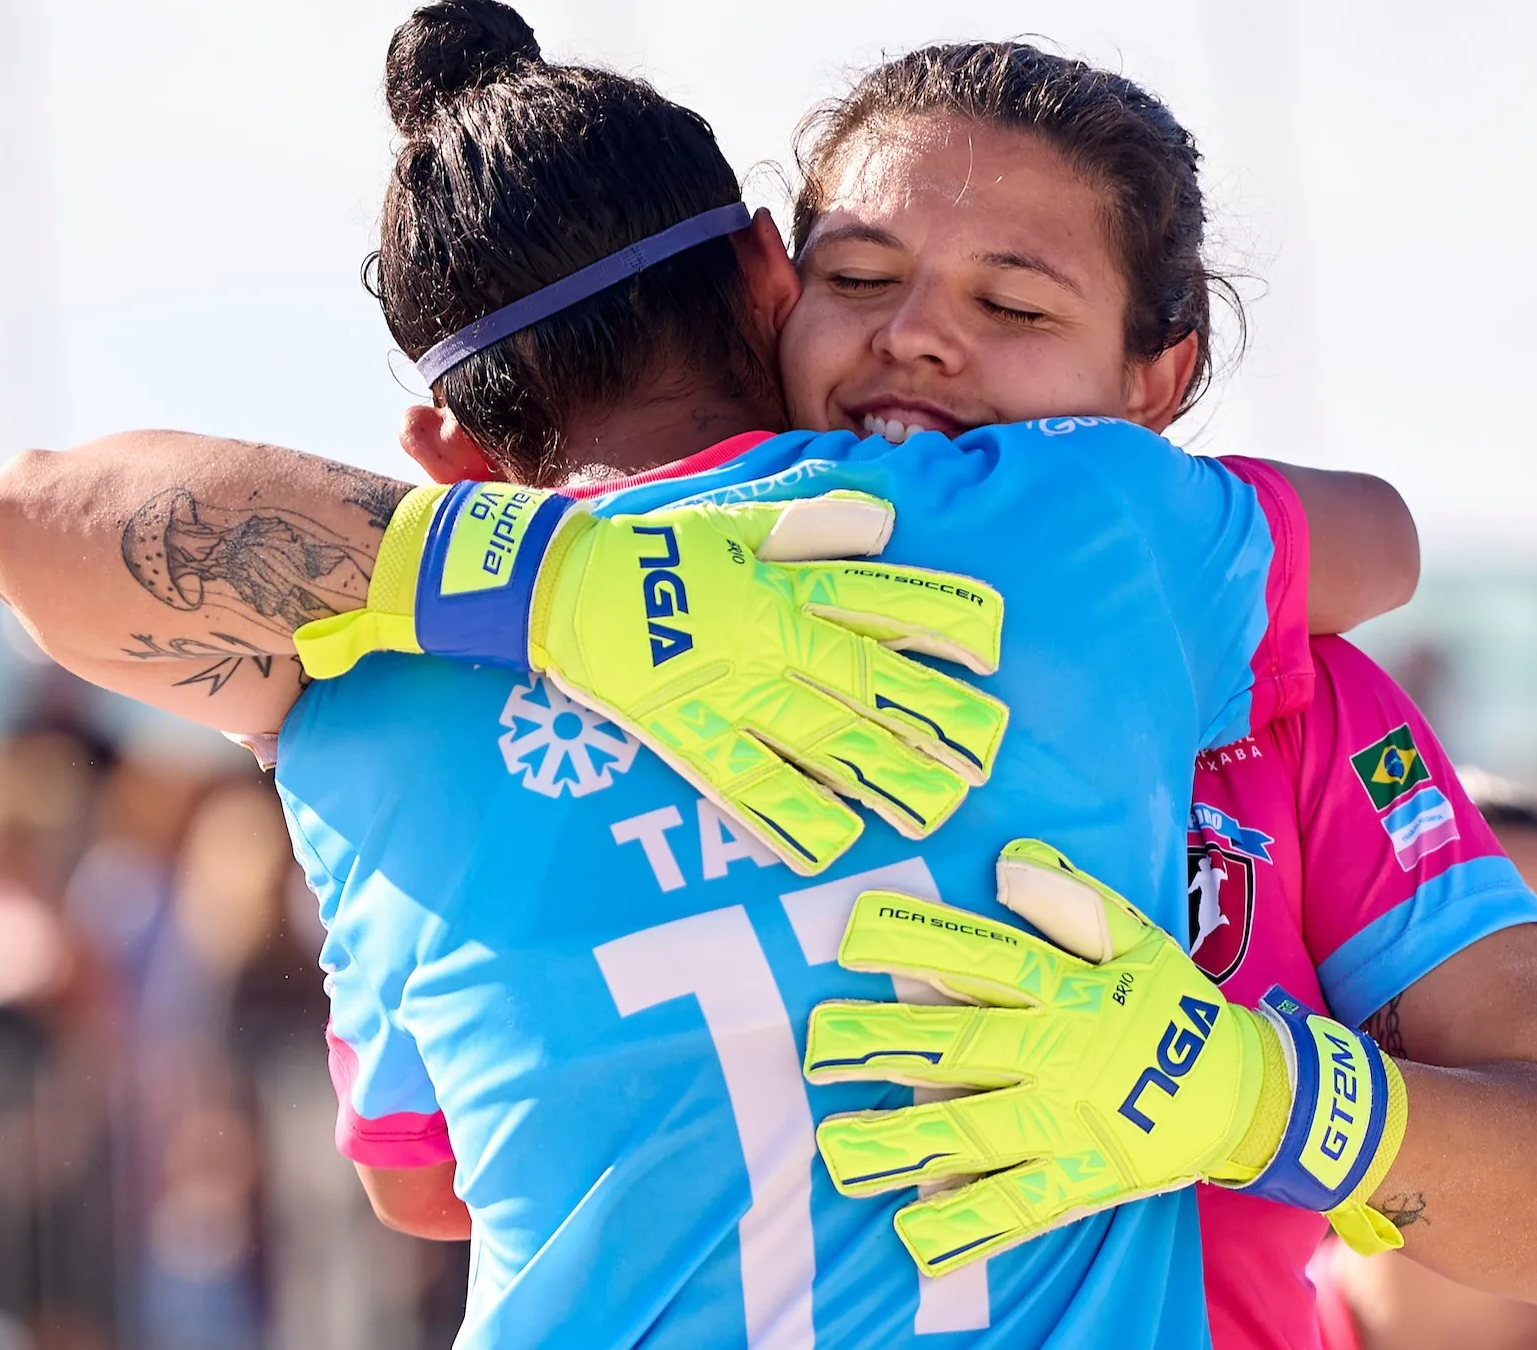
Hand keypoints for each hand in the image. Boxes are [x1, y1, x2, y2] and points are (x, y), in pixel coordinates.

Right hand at [293, 482, 1008, 874]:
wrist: (545, 581)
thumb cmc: (646, 547)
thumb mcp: (730, 514)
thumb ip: (809, 522)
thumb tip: (884, 522)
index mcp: (781, 581)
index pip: (882, 598)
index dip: (942, 622)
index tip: (991, 645)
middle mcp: (765, 638)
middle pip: (868, 683)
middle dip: (935, 719)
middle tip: (989, 750)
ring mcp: (725, 692)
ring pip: (821, 742)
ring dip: (884, 776)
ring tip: (936, 808)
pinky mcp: (683, 737)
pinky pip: (744, 787)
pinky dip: (789, 820)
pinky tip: (833, 846)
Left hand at [803, 839, 1406, 1276]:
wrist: (1250, 1095)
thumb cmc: (1172, 1007)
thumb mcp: (1141, 939)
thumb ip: (1074, 904)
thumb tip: (1008, 863)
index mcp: (1071, 990)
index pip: (988, 958)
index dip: (920, 942)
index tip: (852, 938)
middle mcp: (1061, 1056)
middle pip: (965, 1047)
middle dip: (887, 1045)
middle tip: (817, 1046)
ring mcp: (1069, 1124)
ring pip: (976, 1134)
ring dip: (904, 1142)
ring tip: (838, 1148)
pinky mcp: (1083, 1182)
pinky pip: (1017, 1208)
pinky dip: (968, 1222)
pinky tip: (912, 1228)